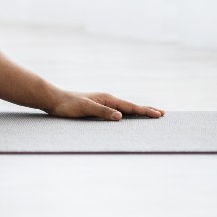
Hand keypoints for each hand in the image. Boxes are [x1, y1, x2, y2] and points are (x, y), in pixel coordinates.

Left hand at [46, 90, 164, 119]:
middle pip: (131, 106)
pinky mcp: (98, 108)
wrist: (55, 100)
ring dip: (138, 111)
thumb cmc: (69, 105)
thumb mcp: (85, 108)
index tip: (159, 114)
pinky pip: (117, 111)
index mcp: (107, 99)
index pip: (130, 107)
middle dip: (146, 110)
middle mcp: (107, 100)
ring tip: (149, 114)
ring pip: (125, 108)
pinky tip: (128, 117)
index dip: (145, 111)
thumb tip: (121, 116)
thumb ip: (103, 112)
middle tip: (162, 113)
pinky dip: (127, 114)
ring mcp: (103, 103)